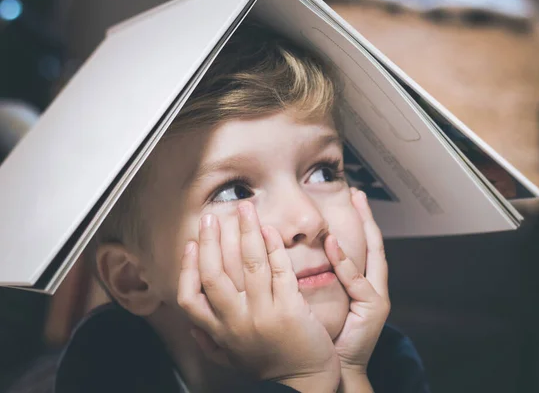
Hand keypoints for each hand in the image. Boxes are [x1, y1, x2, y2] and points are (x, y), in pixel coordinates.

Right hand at [177, 201, 339, 391]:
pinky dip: (274, 248)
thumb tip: (193, 329)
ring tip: (244, 209)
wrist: (304, 384)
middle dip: (210, 241)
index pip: (189, 298)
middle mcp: (236, 322)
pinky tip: (269, 230)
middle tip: (210, 217)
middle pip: (215, 275)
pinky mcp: (290, 310)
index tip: (190, 245)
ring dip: (245, 232)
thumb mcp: (232, 358)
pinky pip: (280, 271)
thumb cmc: (270, 368)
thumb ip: (210, 343)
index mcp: (220, 332)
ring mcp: (263, 315)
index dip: (187, 268)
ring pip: (249, 265)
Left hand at [324, 189, 389, 377]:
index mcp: (360, 285)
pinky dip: (346, 262)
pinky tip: (334, 245)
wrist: (338, 368)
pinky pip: (357, 282)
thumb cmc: (325, 336)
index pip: (360, 245)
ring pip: (371, 256)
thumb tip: (294, 254)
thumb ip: (317, 278)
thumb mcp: (322, 301)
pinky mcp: (374, 308)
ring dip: (364, 229)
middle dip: (367, 217)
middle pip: (374, 244)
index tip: (352, 197)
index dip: (358, 221)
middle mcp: (372, 287)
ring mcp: (376, 297)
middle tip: (359, 193)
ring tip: (357, 204)